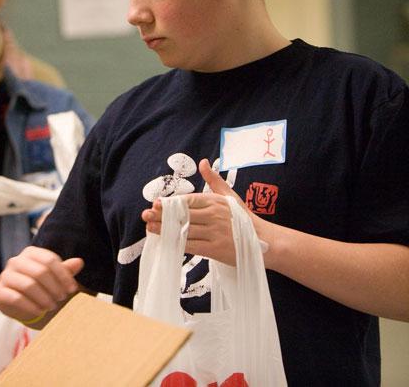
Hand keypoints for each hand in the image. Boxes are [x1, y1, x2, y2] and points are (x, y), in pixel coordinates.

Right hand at [0, 246, 82, 325]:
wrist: (20, 303)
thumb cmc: (42, 286)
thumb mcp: (55, 277)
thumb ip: (66, 270)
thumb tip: (79, 262)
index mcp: (30, 253)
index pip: (50, 260)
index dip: (63, 275)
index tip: (72, 289)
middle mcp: (15, 261)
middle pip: (40, 272)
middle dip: (54, 288)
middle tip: (62, 299)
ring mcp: (5, 276)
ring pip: (28, 285)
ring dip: (44, 298)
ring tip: (52, 306)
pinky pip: (15, 298)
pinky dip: (31, 307)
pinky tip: (40, 312)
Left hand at [142, 158, 267, 265]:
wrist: (265, 242)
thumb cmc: (244, 219)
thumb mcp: (230, 195)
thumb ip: (214, 180)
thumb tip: (203, 161)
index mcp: (216, 201)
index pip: (188, 201)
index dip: (170, 203)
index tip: (155, 204)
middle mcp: (215, 215)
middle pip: (183, 215)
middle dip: (162, 216)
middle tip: (145, 216)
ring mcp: (216, 233)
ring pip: (185, 230)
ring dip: (166, 230)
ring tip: (150, 229)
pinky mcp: (217, 249)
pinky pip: (193, 246)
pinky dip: (178, 244)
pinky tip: (167, 243)